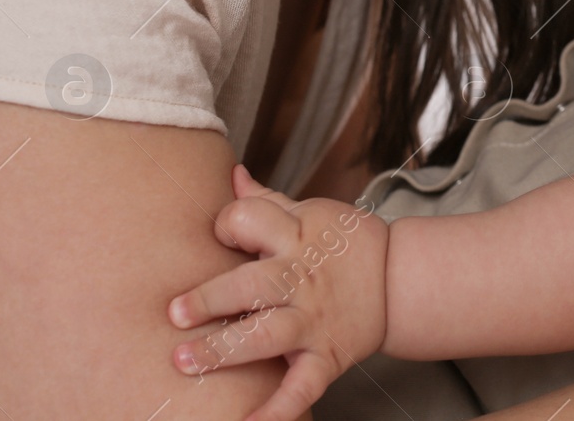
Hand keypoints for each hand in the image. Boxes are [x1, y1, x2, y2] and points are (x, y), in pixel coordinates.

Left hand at [167, 165, 389, 420]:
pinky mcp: (326, 357)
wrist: (398, 280)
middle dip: (212, 298)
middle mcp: (301, 279)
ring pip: (266, 335)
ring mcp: (313, 321)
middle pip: (253, 284)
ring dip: (225, 349)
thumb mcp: (310, 213)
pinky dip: (279, 411)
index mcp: (296, 237)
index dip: (230, 224)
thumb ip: (267, 201)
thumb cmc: (344, 244)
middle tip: (175, 312)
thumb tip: (230, 175)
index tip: (221, 234)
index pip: (252, 220)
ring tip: (185, 361)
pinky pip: (302, 387)